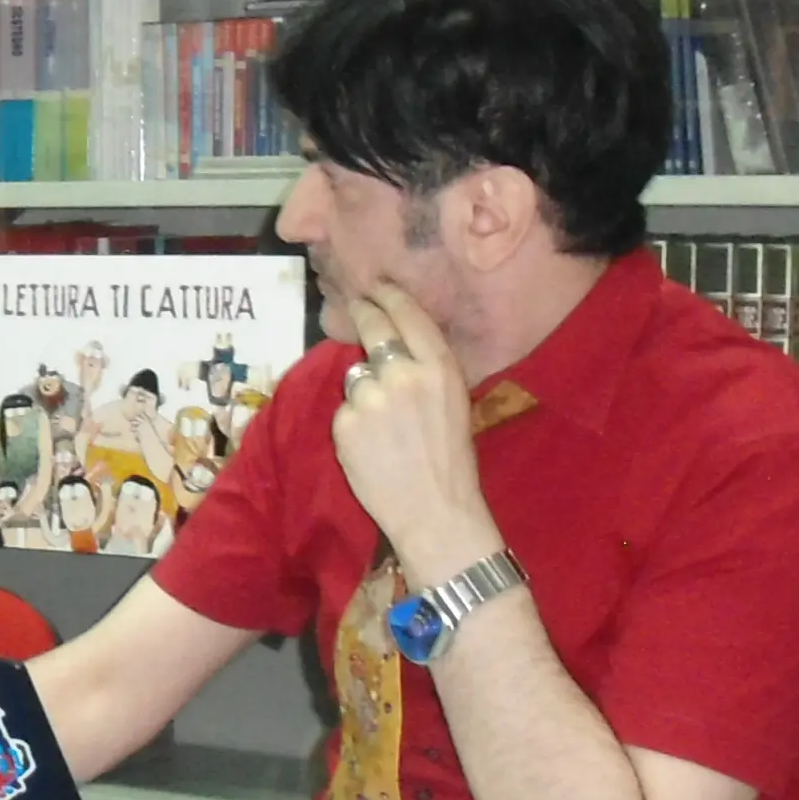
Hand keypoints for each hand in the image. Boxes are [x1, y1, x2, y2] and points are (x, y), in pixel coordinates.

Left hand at [328, 284, 501, 581]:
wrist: (435, 512)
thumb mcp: (453, 402)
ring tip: (383, 422)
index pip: (407, 314)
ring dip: (363, 387)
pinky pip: (344, 409)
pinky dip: (353, 421)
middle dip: (362, 312)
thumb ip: (425, 370)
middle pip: (373, 327)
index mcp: (440, 367)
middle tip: (356, 305)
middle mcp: (403, 373)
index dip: (388, 296)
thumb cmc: (452, 462)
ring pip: (355, 374)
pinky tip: (371, 444)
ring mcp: (370, 396)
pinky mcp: (345, 421)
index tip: (377, 288)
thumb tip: (396, 345)